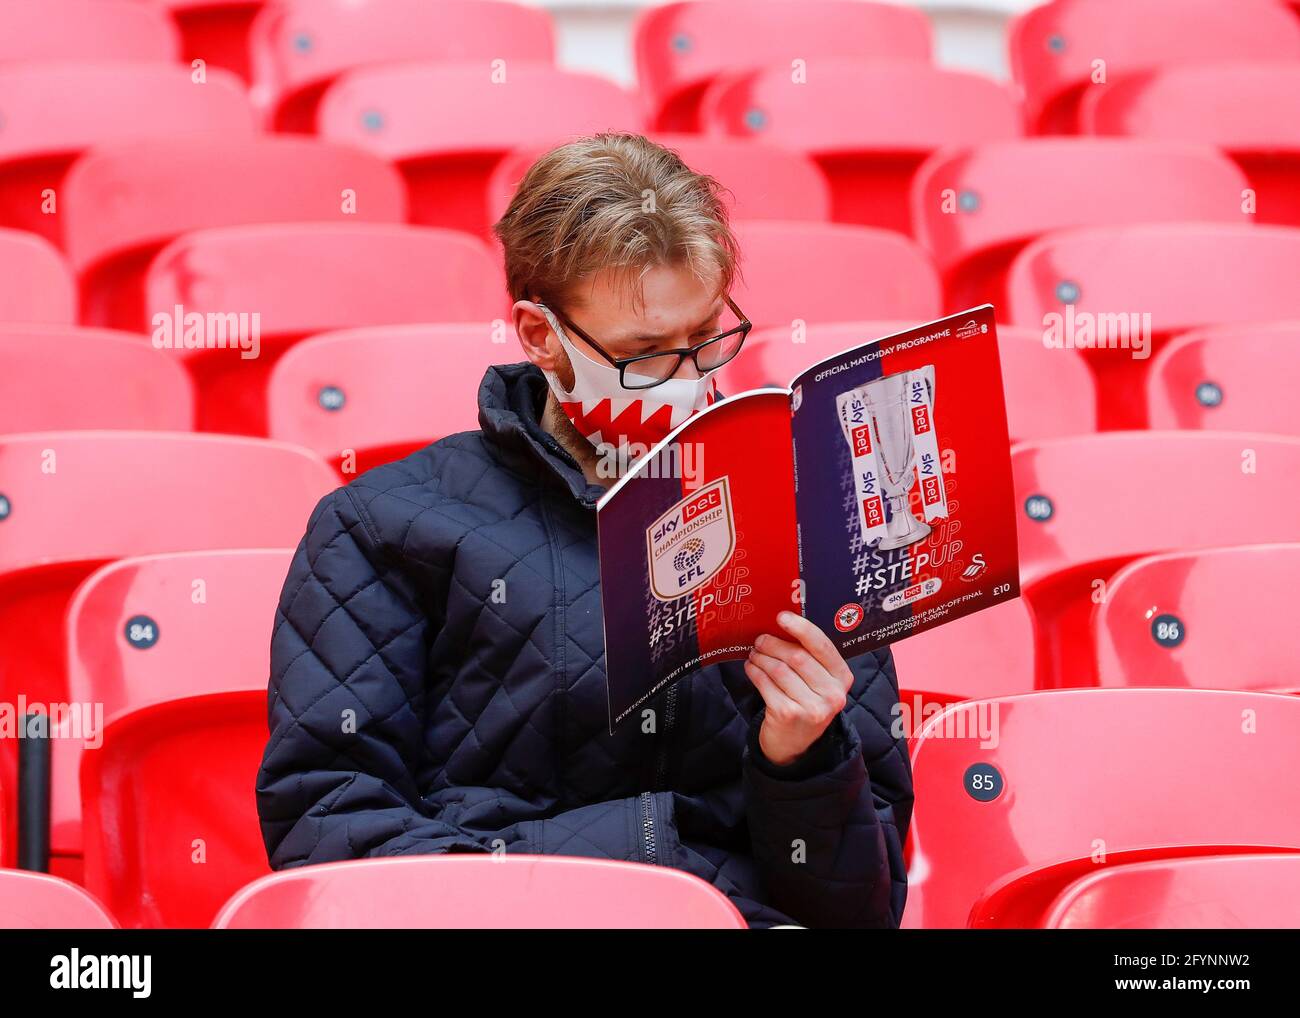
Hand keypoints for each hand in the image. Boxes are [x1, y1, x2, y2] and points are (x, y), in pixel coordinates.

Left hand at [743, 610, 854, 766]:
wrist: (795, 745)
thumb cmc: (805, 702)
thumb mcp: (818, 682)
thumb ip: (810, 657)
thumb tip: (783, 623)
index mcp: (843, 679)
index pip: (822, 646)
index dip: (800, 628)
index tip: (781, 617)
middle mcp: (832, 694)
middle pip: (797, 656)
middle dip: (774, 644)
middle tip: (760, 640)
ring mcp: (812, 708)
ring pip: (779, 670)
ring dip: (761, 658)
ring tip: (754, 654)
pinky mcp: (788, 715)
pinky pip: (766, 684)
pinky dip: (754, 673)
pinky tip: (751, 669)